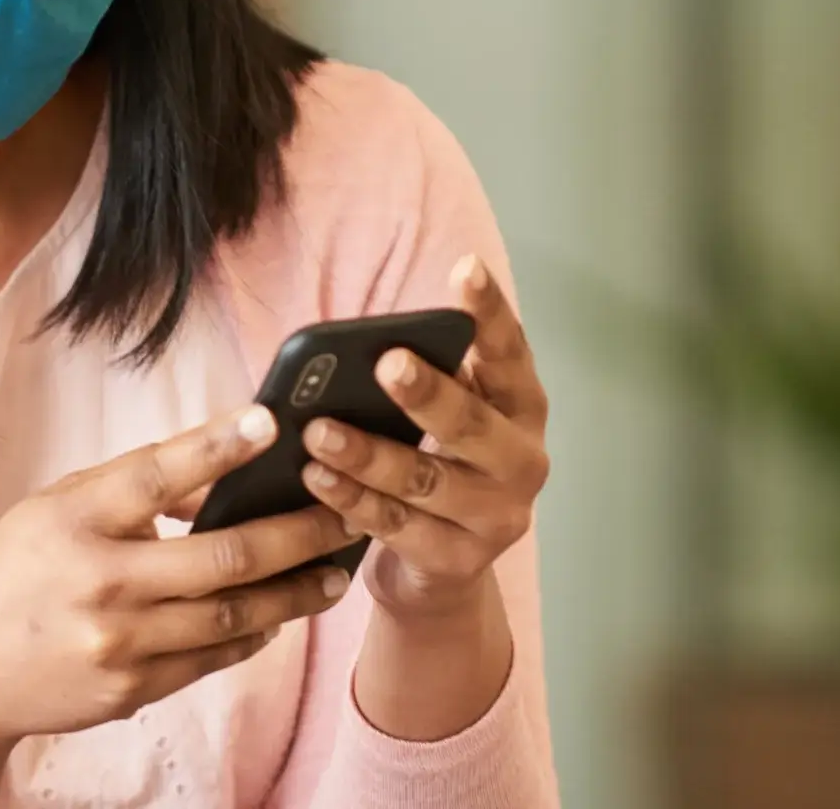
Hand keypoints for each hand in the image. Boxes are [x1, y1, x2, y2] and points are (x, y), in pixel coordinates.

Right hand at [0, 406, 361, 806]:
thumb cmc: (9, 577)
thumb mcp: (53, 512)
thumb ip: (129, 491)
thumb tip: (221, 469)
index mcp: (72, 520)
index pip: (153, 476)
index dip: (216, 447)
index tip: (273, 421)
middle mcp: (98, 581)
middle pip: (222, 556)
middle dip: (298, 533)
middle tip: (348, 514)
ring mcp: (118, 642)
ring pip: (232, 614)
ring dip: (295, 592)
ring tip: (336, 570)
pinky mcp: (131, 689)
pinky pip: (213, 657)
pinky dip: (254, 632)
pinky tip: (282, 613)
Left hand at [302, 255, 551, 618]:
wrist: (443, 570)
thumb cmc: (437, 466)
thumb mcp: (443, 421)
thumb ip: (425, 384)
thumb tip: (358, 351)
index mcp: (521, 408)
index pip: (510, 353)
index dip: (490, 312)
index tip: (465, 268)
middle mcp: (523, 461)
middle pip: (472, 424)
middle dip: (428, 393)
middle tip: (386, 362)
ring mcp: (497, 517)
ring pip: (427, 481)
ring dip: (369, 454)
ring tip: (318, 430)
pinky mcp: (460, 562)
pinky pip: (398, 527)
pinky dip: (353, 502)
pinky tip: (316, 479)